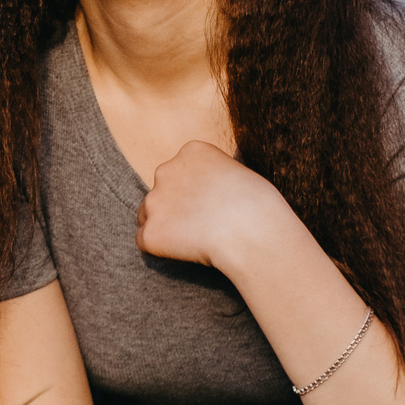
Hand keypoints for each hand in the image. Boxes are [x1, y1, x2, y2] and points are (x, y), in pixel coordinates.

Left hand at [136, 140, 294, 270]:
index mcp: (190, 152)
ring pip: (148, 215)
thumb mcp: (240, 175)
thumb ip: (214, 178)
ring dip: (165, 227)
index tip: (210, 206)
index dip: (192, 193)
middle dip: (174, 208)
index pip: (180, 171)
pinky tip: (186, 253)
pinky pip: (145, 242)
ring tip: (194, 240)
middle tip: (201, 225)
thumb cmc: (259, 206)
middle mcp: (166, 170)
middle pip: (160, 191)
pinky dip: (161, 250)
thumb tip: (207, 194)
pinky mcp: (150, 232)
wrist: (253, 232)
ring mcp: (154, 201)